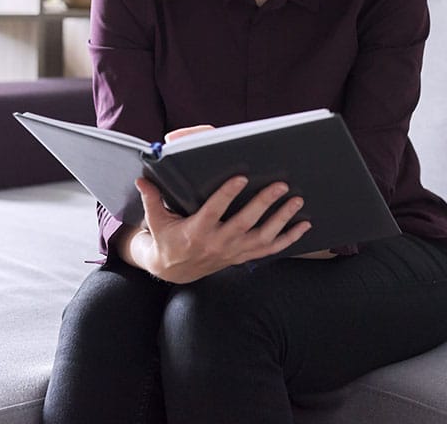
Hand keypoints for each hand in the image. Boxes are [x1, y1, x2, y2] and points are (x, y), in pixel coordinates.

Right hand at [122, 124, 311, 282]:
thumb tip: (142, 179)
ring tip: (297, 200)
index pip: (215, 211)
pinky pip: (271, 249)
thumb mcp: (156, 220)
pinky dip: (289, 239)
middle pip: (246, 222)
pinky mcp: (243, 256)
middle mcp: (219, 243)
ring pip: (263, 236)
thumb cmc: (167, 238)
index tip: (241, 177)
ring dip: (282, 219)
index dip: (228, 194)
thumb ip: (152, 198)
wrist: (175, 270)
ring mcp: (234, 251)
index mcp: (197, 231)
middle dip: (264, 203)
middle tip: (281, 185)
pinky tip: (305, 225)